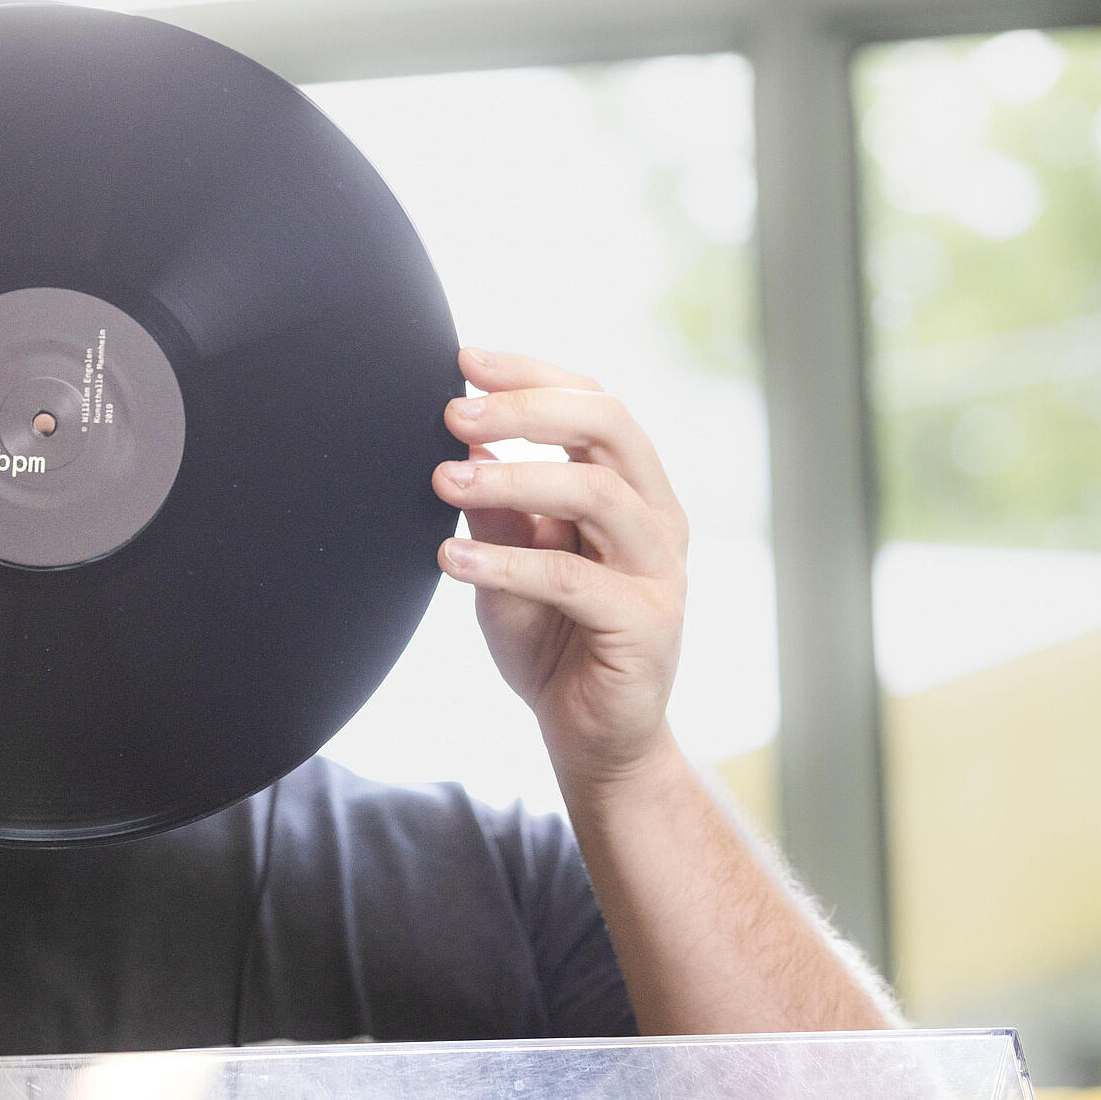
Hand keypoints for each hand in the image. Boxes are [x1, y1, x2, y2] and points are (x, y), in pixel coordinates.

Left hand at [432, 349, 687, 787]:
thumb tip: (463, 440)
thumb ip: (496, 509)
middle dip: (527, 407)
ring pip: (597, 492)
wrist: (592, 739)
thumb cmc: (552, 642)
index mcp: (630, 488)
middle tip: (453, 412)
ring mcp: (659, 568)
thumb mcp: (508, 563)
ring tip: (442, 482)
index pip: (593, 402)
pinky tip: (449, 561)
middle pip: (610, 424)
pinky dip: (506, 563)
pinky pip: (573, 578)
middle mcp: (655, 517)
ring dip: (512, 480)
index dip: (532, 373)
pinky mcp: (647, 623)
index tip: (464, 361)